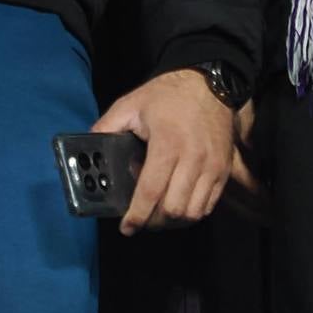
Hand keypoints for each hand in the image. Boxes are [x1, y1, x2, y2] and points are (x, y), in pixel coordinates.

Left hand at [96, 70, 237, 235]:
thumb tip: (89, 146)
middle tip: (141, 216)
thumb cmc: (167, 95)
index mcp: (167, 144)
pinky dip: (192, 212)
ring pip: (193, 212)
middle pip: (173, 209)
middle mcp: (193, 159)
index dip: (137, 215)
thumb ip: (107, 126)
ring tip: (159, 211)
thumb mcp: (131, 104)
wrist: (209, 84)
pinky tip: (178, 203)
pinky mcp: (223, 170)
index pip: (151, 191)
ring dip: (173, 219)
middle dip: (154, 220)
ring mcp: (212, 166)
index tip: (127, 227)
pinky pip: (208, 205)